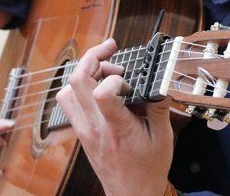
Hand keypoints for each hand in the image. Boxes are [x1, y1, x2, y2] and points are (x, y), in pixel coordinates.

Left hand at [56, 38, 173, 195]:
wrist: (131, 194)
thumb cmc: (148, 169)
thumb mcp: (162, 137)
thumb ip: (159, 105)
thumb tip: (161, 80)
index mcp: (116, 128)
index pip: (101, 93)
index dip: (114, 78)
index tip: (128, 81)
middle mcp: (93, 126)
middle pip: (77, 81)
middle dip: (93, 56)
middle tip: (112, 49)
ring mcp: (83, 129)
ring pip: (67, 90)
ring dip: (84, 73)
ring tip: (105, 71)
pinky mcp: (80, 131)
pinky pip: (69, 102)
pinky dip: (79, 88)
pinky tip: (98, 88)